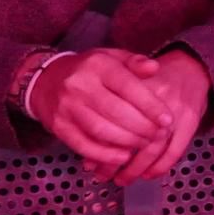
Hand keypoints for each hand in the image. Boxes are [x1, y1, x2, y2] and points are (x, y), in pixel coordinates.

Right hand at [26, 49, 174, 167]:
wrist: (46, 81)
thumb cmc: (89, 70)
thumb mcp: (111, 57)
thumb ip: (134, 62)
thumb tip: (154, 67)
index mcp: (97, 65)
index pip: (128, 87)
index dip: (150, 105)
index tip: (167, 119)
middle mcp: (80, 86)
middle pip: (115, 111)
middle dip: (142, 127)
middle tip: (158, 135)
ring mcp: (67, 108)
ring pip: (100, 130)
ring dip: (126, 141)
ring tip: (144, 144)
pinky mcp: (59, 127)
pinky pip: (83, 145)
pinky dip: (104, 154)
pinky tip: (122, 157)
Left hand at [102, 50, 210, 183]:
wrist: (191, 66)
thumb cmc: (153, 79)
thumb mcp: (127, 82)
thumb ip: (109, 110)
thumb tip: (90, 144)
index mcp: (136, 87)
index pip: (113, 122)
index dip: (101, 145)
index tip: (90, 162)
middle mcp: (156, 98)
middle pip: (131, 137)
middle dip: (114, 162)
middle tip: (102, 175)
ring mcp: (175, 110)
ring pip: (153, 147)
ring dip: (136, 168)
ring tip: (122, 180)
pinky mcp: (191, 119)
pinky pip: (175, 150)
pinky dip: (161, 166)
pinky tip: (149, 175)